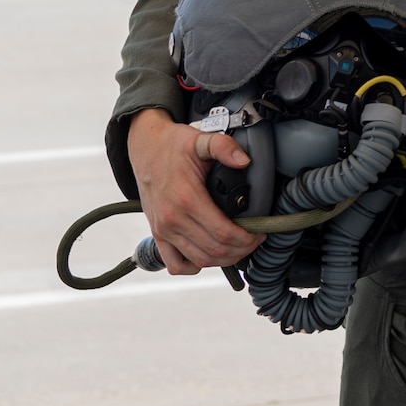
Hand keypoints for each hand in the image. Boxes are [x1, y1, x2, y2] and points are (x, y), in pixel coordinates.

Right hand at [126, 107, 262, 273]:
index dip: (247, 237)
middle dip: (241, 249)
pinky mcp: (157, 234)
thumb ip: (224, 146)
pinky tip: (211, 255)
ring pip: (199, 260)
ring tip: (241, 247)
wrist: (145, 148)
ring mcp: (163, 229)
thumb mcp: (201, 140)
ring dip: (224, 260)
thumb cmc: (173, 145)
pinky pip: (174, 264)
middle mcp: (172, 219)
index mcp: (186, 198)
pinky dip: (195, 266)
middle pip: (214, 250)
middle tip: (256, 240)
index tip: (260, 232)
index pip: (222, 233)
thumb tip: (244, 160)